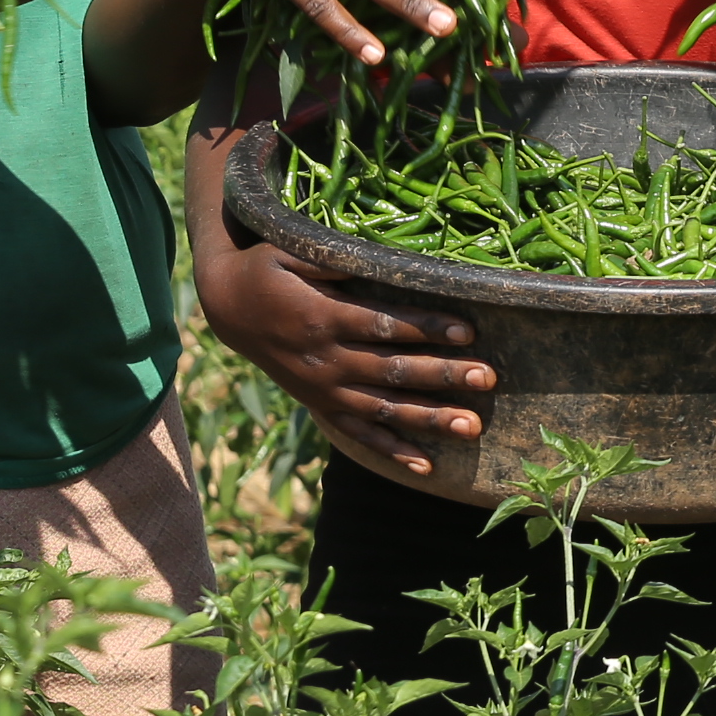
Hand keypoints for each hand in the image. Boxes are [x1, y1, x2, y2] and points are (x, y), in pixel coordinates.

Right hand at [195, 232, 494, 478]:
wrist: (228, 308)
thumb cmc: (268, 269)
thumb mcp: (291, 249)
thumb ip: (331, 257)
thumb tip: (376, 257)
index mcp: (323, 317)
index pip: (384, 324)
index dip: (427, 328)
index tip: (469, 331)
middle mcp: (326, 360)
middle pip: (392, 371)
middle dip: (442, 376)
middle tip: (486, 379)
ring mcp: (324, 389)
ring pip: (383, 410)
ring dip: (429, 419)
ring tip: (472, 428)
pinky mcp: (320, 406)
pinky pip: (359, 434)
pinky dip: (391, 451)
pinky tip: (427, 465)